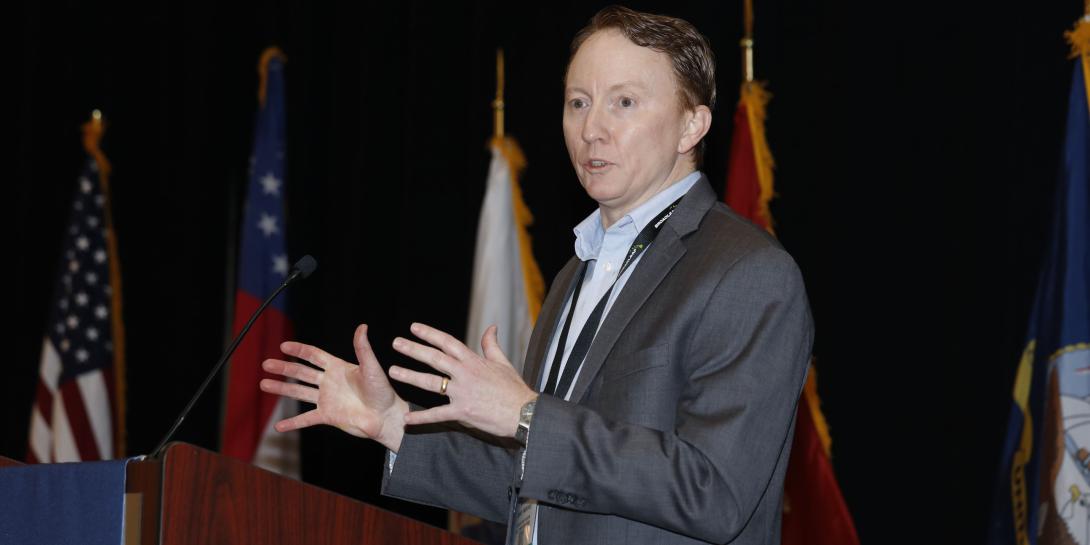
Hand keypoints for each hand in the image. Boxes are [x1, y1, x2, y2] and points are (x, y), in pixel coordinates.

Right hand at [259, 324, 409, 451]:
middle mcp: (329, 382)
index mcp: (338, 367)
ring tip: (263, 384)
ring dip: (281, 389)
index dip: (299, 350)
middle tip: (265, 363)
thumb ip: (363, 348)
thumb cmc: (382, 391)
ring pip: (299, 393)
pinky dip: (292, 423)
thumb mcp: (372, 367)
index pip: (314, 355)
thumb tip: (362, 326)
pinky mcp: (328, 416)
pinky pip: (306, 419)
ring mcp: (327, 399)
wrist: (386, 417)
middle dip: (283, 368)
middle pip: (301, 372)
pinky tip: (278, 427)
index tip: (283, 346)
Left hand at [389, 323, 536, 438]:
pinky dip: (421, 418)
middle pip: (434, 358)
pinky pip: (438, 415)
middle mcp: (465, 374)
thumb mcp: (504, 363)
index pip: (448, 342)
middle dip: (413, 349)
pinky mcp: (462, 412)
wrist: (524, 413)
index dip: (430, 334)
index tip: (414, 327)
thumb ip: (492, 345)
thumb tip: (491, 327)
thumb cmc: (514, 389)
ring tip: (393, 371)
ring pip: (431, 383)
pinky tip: (407, 420)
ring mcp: (462, 393)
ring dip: (410, 376)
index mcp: (474, 361)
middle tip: (396, 343)